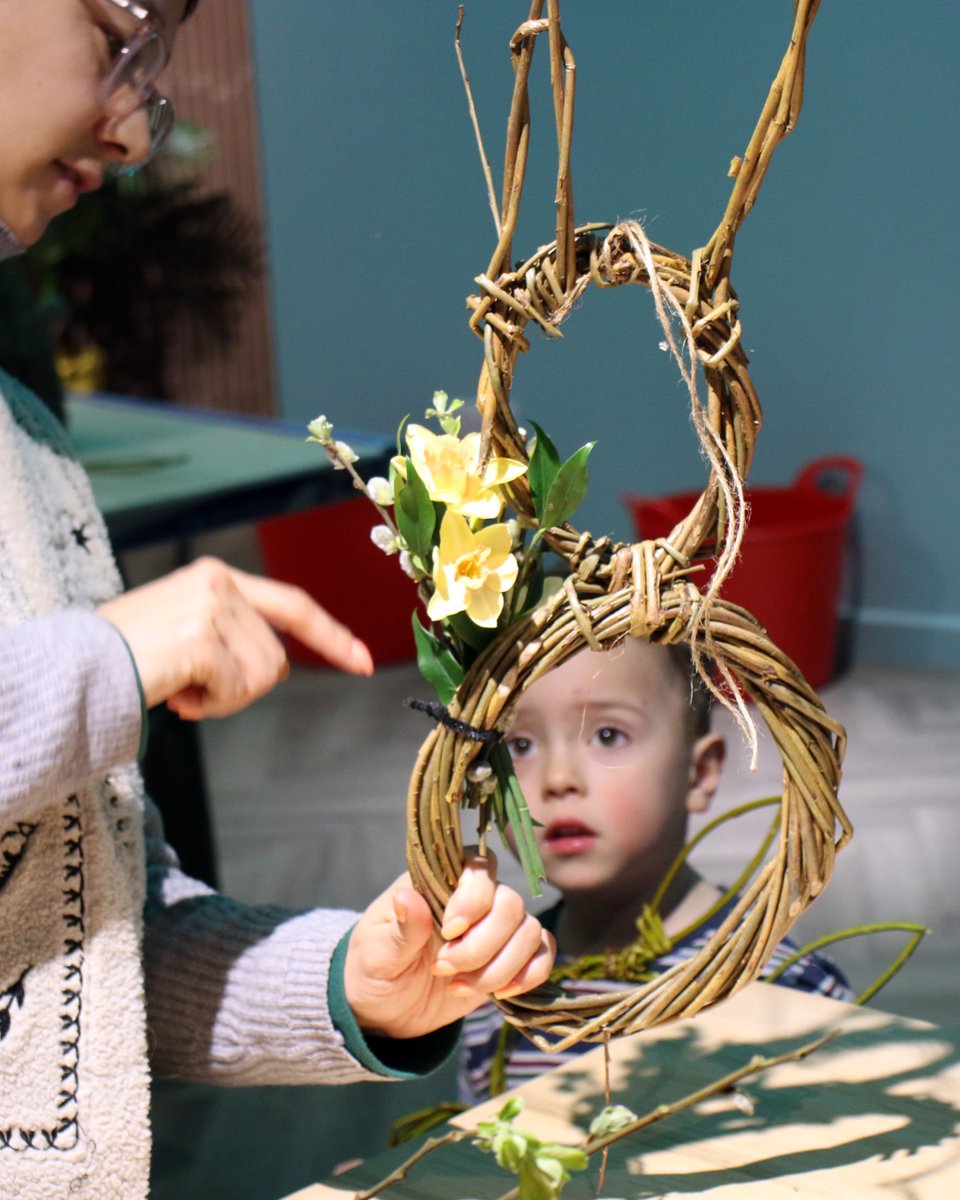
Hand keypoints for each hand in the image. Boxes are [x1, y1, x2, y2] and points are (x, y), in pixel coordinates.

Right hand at [98, 557, 372, 718]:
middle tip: (192, 687)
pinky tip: (176, 695)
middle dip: (242, 687)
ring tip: (179, 687)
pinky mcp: (202, 638)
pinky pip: (237, 690)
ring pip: (261, 678)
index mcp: (218, 577)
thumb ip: (232, 635)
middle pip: (275, 658)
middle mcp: (220, 584)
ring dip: (224, 698)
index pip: (294, 605)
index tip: (365, 662)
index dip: (331, 637)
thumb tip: (276, 668)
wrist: (76, 667)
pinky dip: (210, 706)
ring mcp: (211, 609)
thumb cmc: (127, 656)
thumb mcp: (185, 629)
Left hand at [344, 851, 554, 1039]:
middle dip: (481, 945)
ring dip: (500, 967)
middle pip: (509, 903)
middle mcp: (473, 900)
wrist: (384, 1012)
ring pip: (528, 931)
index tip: (448, 931)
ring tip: (460, 987)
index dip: (474, 898)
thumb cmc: (372, 969)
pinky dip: (529, 975)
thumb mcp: (377, 952)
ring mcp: (495, 930)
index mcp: (438, 883)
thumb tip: (406, 896)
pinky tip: (501, 993)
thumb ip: (401, 928)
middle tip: (444, 970)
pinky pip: (542, 954)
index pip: (478, 867)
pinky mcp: (509, 960)